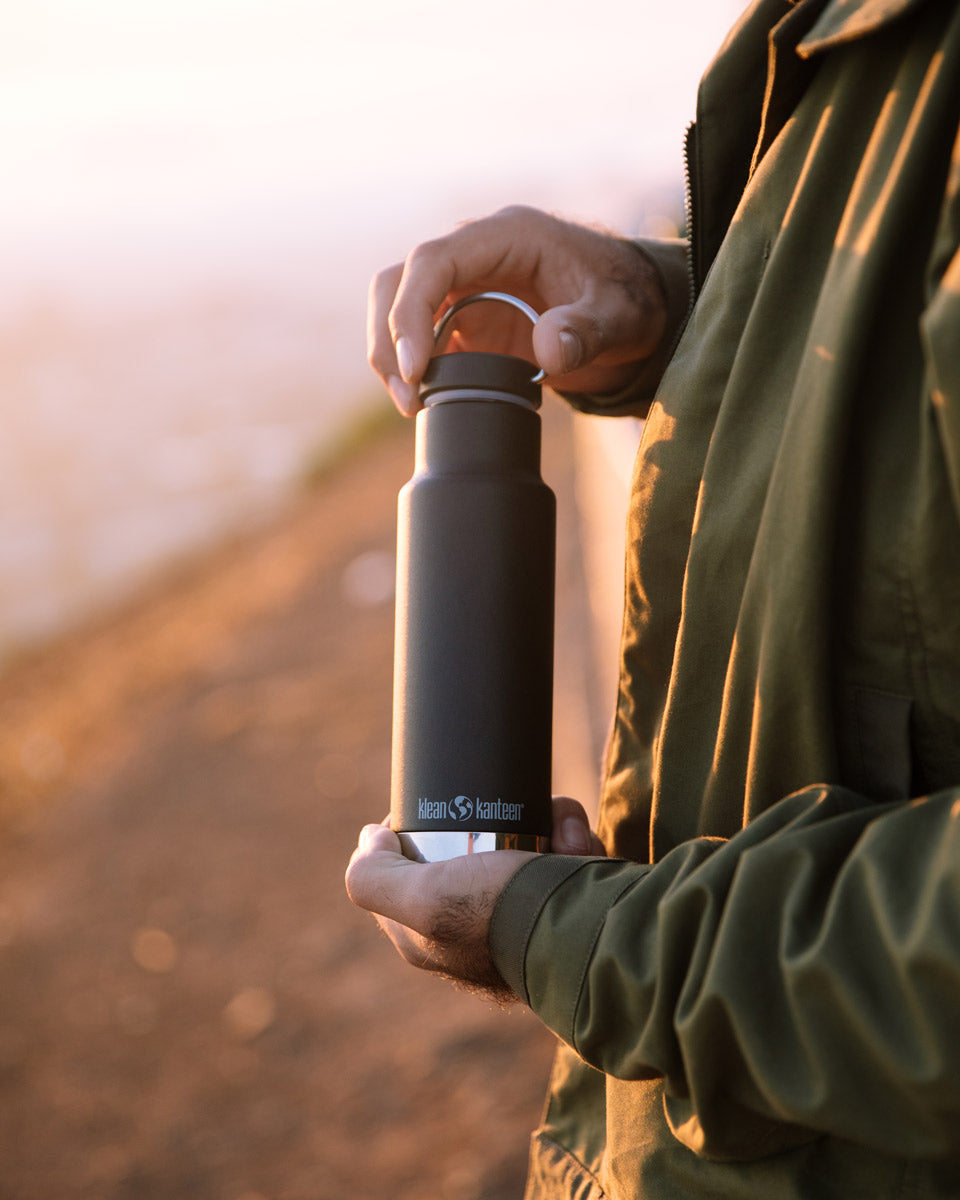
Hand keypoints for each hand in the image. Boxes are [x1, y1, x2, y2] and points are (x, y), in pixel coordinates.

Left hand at [344, 797, 605, 1000]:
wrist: (592, 938)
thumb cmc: (503, 916)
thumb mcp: (422, 899)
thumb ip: (375, 877)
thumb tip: (368, 840)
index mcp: (427, 936)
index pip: (403, 872)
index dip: (415, 829)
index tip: (439, 801)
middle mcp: (471, 931)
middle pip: (470, 849)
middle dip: (499, 820)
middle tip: (517, 813)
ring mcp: (520, 920)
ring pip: (524, 844)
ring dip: (546, 825)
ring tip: (559, 831)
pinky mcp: (564, 906)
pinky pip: (563, 854)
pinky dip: (573, 842)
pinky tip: (577, 847)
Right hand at [368, 206, 668, 413]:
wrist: (631, 309)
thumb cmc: (625, 299)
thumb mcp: (619, 315)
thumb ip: (586, 329)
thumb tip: (547, 349)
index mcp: (506, 236)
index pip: (433, 260)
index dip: (411, 310)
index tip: (415, 367)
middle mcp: (474, 254)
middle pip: (398, 281)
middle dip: (388, 338)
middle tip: (407, 397)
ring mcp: (464, 286)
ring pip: (397, 306)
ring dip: (391, 354)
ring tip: (411, 405)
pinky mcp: (463, 318)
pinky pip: (418, 336)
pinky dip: (412, 367)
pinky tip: (425, 401)